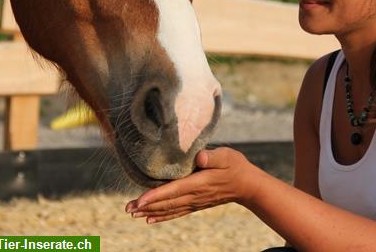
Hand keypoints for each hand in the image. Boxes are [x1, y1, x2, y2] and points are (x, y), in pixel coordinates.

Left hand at [125, 147, 254, 223]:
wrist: (247, 185)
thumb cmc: (236, 166)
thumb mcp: (227, 156)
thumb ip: (213, 156)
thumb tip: (200, 157)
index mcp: (199, 182)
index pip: (174, 190)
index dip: (156, 195)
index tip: (140, 200)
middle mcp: (195, 195)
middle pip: (167, 202)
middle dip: (146, 205)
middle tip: (127, 208)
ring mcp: (195, 202)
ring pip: (169, 209)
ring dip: (150, 211)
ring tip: (133, 213)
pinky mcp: (196, 204)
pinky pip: (176, 212)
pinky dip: (162, 216)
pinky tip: (150, 219)